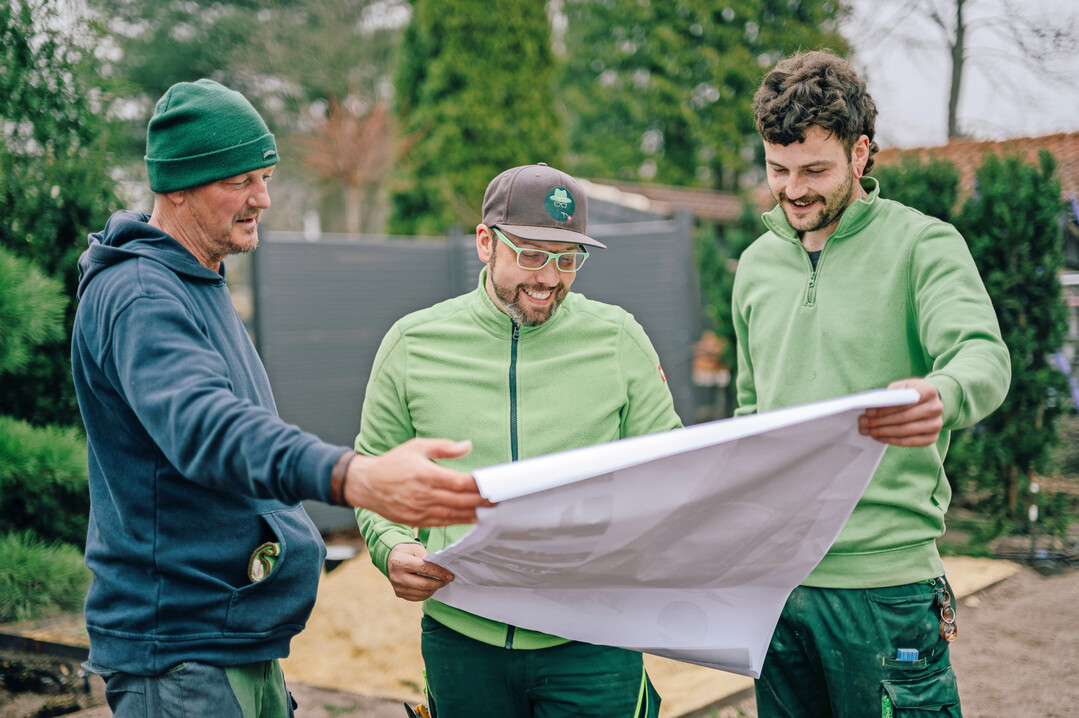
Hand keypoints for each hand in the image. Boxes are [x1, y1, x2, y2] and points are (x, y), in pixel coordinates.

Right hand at [345, 438, 491, 525]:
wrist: (367, 484)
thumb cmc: (394, 462)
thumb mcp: (417, 447)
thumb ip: (444, 447)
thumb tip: (468, 445)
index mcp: (426, 475)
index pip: (459, 483)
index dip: (478, 487)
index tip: (495, 486)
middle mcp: (424, 495)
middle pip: (460, 501)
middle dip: (483, 502)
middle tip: (502, 501)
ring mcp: (420, 510)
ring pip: (454, 515)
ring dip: (475, 514)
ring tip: (494, 513)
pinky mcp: (417, 520)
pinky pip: (443, 523)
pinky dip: (460, 522)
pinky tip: (474, 520)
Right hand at [386, 543, 452, 600]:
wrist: (390, 559)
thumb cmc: (406, 552)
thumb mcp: (416, 549)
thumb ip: (427, 559)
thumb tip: (442, 570)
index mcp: (400, 562)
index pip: (424, 569)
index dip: (439, 573)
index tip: (450, 575)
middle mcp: (397, 576)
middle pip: (423, 584)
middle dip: (439, 583)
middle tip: (447, 579)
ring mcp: (397, 587)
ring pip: (422, 593)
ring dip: (434, 589)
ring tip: (440, 582)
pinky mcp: (399, 594)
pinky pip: (417, 597)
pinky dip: (427, 593)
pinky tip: (431, 587)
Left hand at [859, 378, 943, 446]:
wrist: (930, 402)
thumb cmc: (912, 393)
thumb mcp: (903, 386)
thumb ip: (891, 392)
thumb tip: (874, 404)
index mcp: (929, 391)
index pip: (904, 402)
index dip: (885, 408)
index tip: (868, 411)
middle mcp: (936, 408)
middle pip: (903, 418)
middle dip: (880, 421)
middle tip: (863, 423)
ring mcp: (936, 424)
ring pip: (904, 431)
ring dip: (883, 432)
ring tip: (867, 430)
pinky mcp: (932, 438)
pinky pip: (908, 442)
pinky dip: (891, 440)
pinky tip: (879, 437)